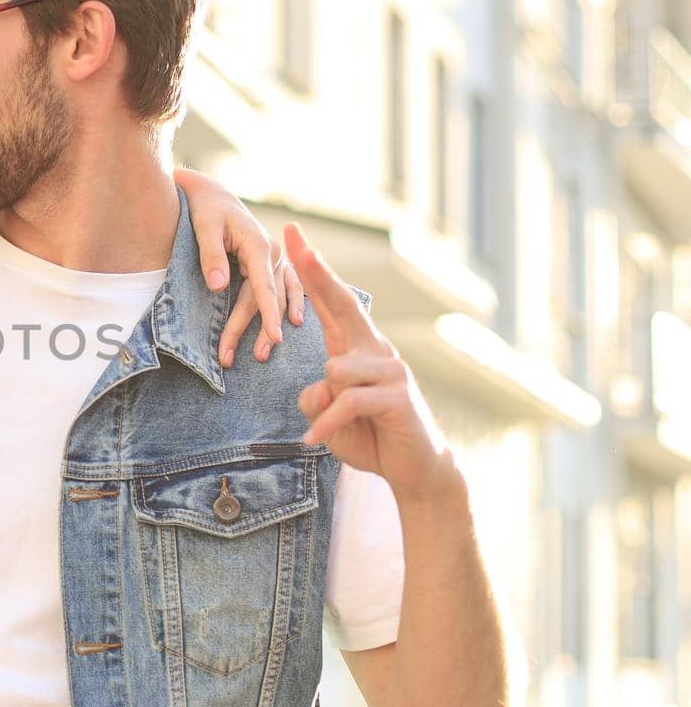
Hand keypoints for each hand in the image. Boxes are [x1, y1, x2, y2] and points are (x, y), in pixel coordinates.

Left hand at [180, 169, 304, 366]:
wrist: (212, 195)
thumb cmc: (205, 209)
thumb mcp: (204, 227)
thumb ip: (211, 256)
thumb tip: (218, 286)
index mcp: (258, 246)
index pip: (264, 287)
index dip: (269, 314)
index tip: (274, 337)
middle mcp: (271, 254)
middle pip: (264, 299)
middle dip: (255, 330)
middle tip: (239, 357)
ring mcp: (273, 259)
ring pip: (276, 297)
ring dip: (270, 325)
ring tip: (262, 354)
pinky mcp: (269, 263)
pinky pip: (284, 288)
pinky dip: (289, 305)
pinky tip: (294, 323)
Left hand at [286, 223, 455, 500]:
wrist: (414, 468)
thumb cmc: (369, 435)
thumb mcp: (328, 414)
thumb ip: (315, 397)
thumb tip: (319, 387)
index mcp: (357, 349)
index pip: (332, 303)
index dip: (312, 271)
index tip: (292, 238)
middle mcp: (377, 350)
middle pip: (344, 305)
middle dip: (317, 274)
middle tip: (295, 245)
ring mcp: (391, 370)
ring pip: (334, 370)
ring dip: (323, 404)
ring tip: (331, 426)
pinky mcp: (397, 396)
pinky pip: (345, 402)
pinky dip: (326, 425)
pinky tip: (315, 441)